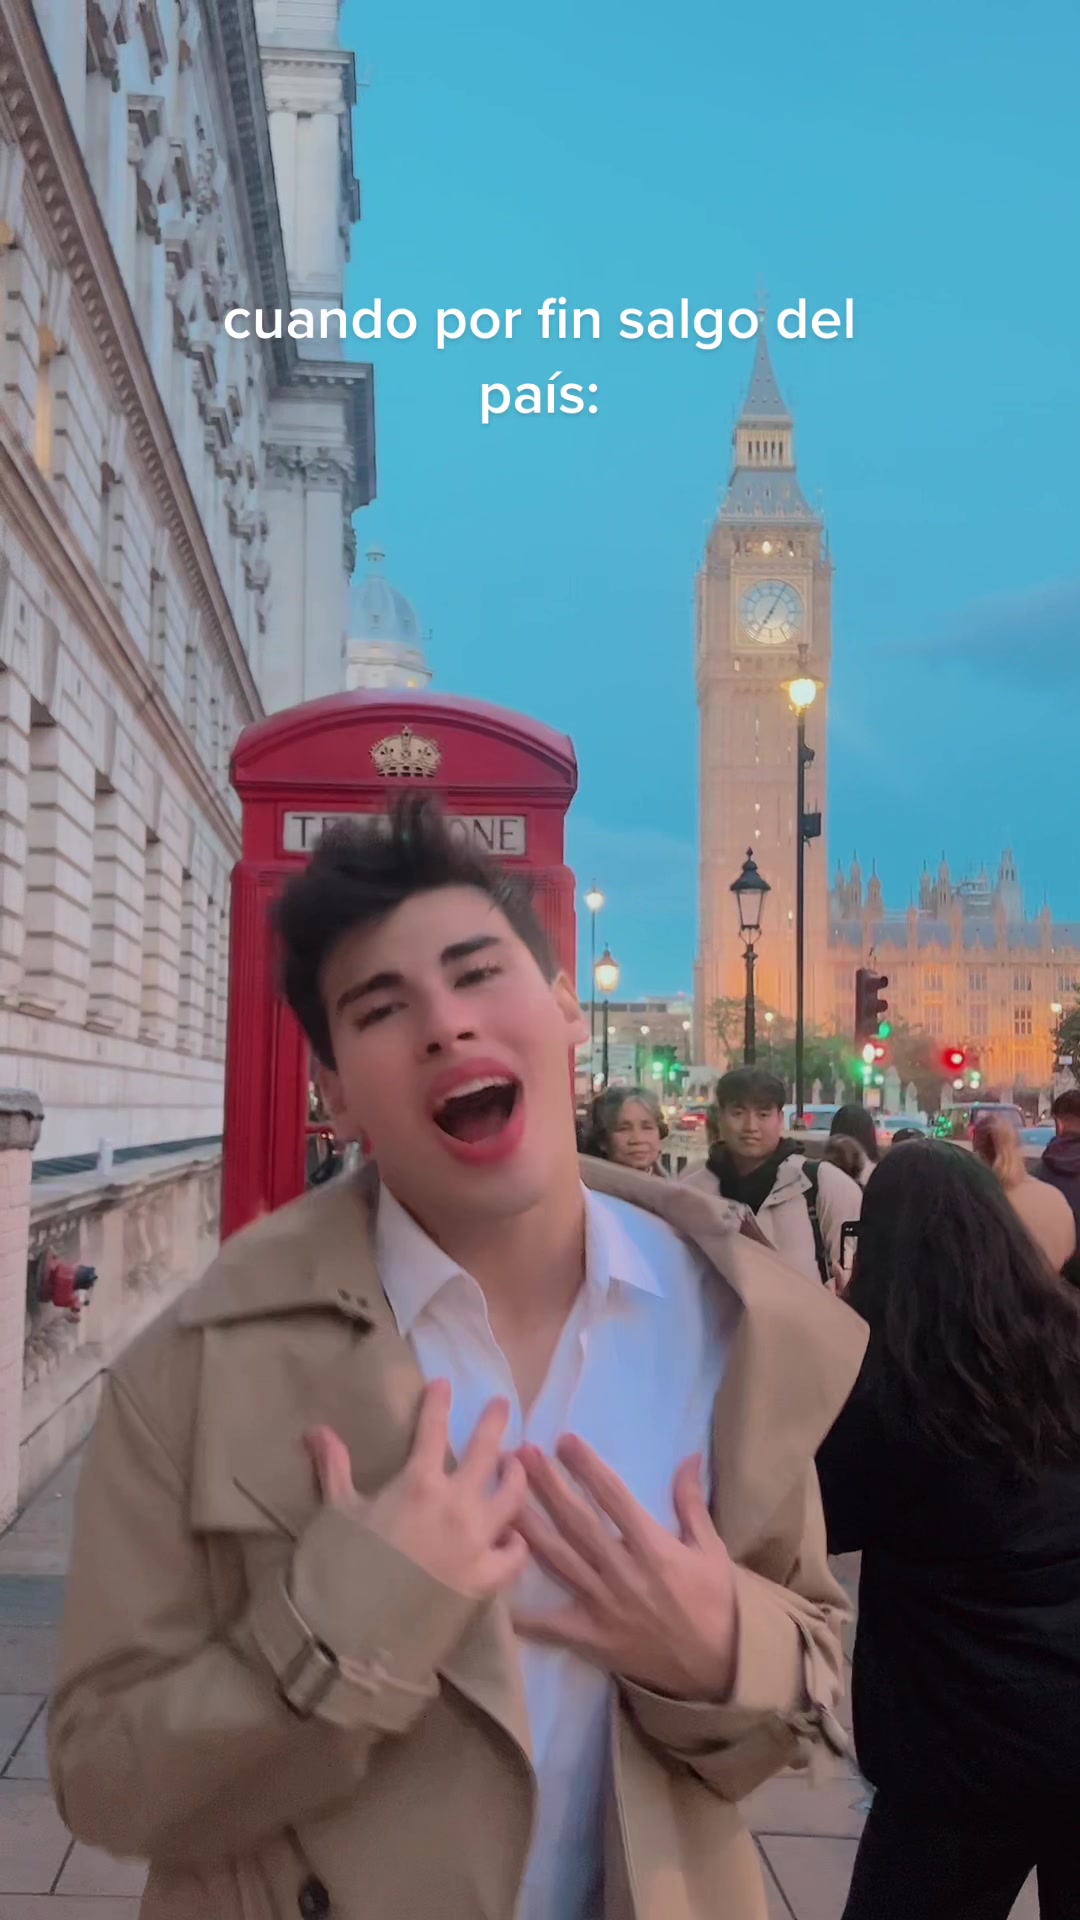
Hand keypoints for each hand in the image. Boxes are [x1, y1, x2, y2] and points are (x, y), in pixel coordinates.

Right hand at [304, 1381, 528, 1598]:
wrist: (358, 1632)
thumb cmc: (344, 1566)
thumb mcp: (337, 1511)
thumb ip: (335, 1467)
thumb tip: (315, 1428)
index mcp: (419, 1483)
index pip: (433, 1430)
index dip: (439, 1403)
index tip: (444, 1384)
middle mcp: (456, 1503)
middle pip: (486, 1451)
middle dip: (494, 1423)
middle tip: (501, 1404)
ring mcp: (477, 1541)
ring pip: (512, 1496)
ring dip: (516, 1475)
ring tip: (517, 1464)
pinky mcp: (486, 1578)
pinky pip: (514, 1553)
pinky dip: (516, 1542)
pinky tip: (515, 1536)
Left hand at [511, 1437, 737, 1699]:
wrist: (718, 1668)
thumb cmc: (715, 1603)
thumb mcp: (711, 1550)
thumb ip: (692, 1504)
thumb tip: (689, 1456)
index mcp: (654, 1549)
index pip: (615, 1498)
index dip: (588, 1467)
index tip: (564, 1440)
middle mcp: (623, 1573)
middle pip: (578, 1523)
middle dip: (547, 1486)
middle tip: (520, 1454)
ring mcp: (604, 1606)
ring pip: (558, 1560)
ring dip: (529, 1526)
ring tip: (502, 1498)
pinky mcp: (592, 1638)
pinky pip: (552, 1625)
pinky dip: (523, 1612)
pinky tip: (494, 1590)